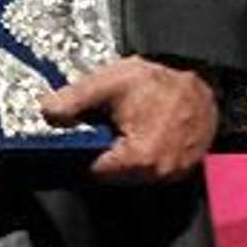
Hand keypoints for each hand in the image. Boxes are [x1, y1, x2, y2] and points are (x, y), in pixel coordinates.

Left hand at [40, 55, 218, 183]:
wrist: (200, 71)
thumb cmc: (159, 78)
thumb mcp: (109, 83)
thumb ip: (74, 100)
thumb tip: (46, 111)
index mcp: (138, 159)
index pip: (93, 171)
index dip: (84, 150)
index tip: (86, 133)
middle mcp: (159, 174)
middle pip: (114, 174)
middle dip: (107, 151)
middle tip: (111, 122)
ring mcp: (176, 172)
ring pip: (135, 173)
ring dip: (127, 154)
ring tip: (130, 124)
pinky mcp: (187, 166)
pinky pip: (157, 168)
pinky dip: (148, 153)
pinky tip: (148, 129)